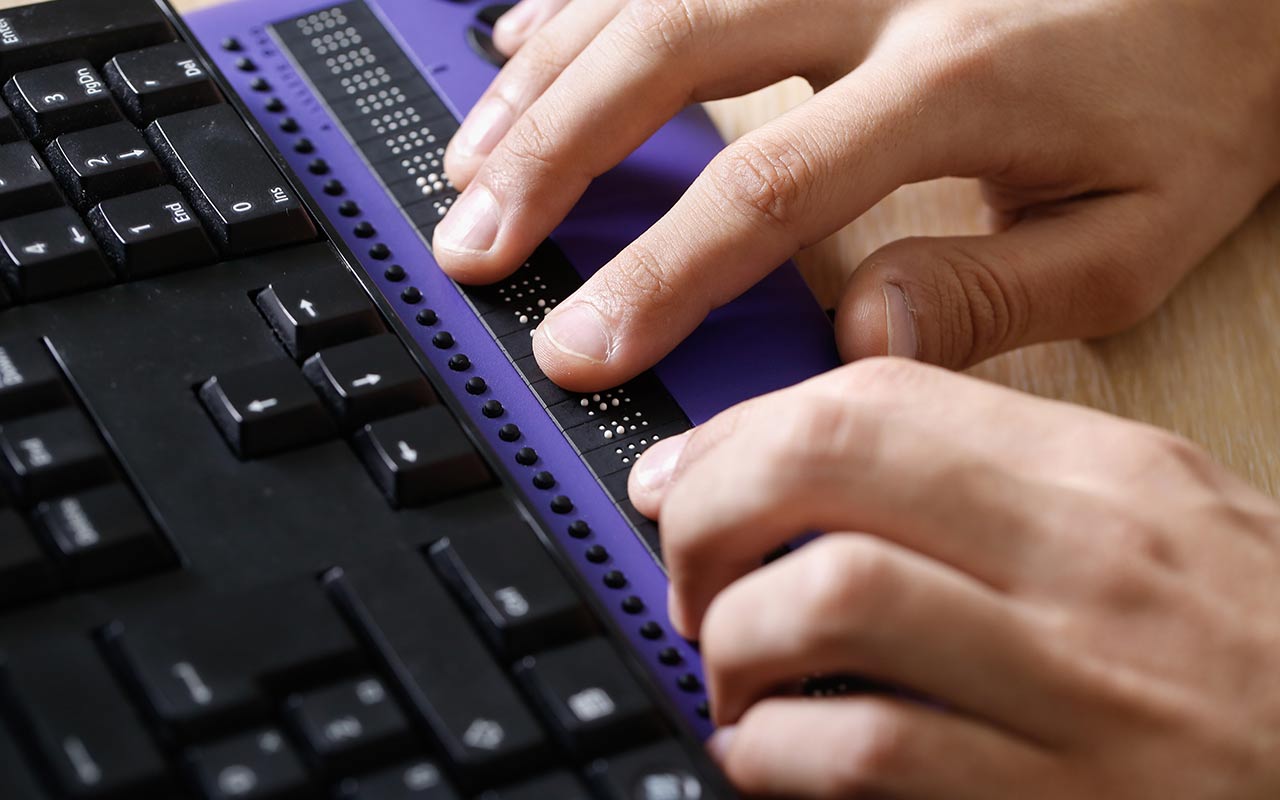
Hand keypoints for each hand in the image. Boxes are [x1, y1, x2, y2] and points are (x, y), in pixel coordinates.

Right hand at [432, 0, 1279, 391]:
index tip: (582, 344)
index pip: (766, 187)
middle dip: (554, 161)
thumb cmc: (1198, 89)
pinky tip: (525, 45)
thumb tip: (860, 341)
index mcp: (956, 78)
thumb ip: (998, 292)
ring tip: (470, 165)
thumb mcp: (1140, 228)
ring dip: (546, 81)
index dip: (657, 275)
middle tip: (475, 245)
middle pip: (671, 56)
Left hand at [627, 358, 1279, 797]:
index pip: (873, 394)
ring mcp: (1077, 686)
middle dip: (707, 512)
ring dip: (733, 636)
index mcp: (1100, 475)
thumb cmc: (1256, 656)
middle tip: (688, 572)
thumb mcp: (1155, 527)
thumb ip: (997, 488)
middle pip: (825, 462)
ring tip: (731, 670)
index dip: (739, 432)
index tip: (682, 476)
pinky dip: (777, 752)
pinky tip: (773, 755)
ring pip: (827, 596)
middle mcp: (1084, 559)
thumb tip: (822, 475)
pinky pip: (867, 751)